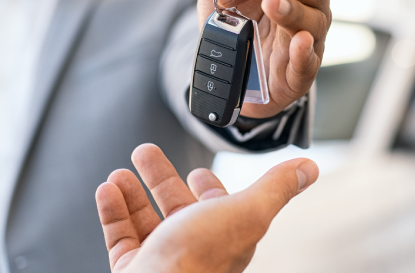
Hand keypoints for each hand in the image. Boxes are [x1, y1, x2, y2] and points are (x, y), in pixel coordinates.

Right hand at [95, 144, 318, 272]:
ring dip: (133, 193)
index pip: (219, 208)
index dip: (209, 187)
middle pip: (176, 208)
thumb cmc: (198, 259)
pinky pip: (119, 237)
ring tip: (120, 173)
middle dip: (161, 178)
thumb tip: (307, 168)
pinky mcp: (133, 269)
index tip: (198, 172)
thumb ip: (275, 188)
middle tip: (145, 153)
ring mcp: (161, 261)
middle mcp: (194, 248)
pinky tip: (107, 190)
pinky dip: (113, 212)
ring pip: (145, 222)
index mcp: (225, 236)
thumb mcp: (246, 211)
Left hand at [192, 0, 331, 118]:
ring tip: (270, 3)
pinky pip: (309, 63)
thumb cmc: (236, 21)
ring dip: (292, 11)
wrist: (234, 69)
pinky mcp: (301, 73)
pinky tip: (299, 42)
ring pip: (314, 23)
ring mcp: (310, 40)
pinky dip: (304, 53)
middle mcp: (309, 6)